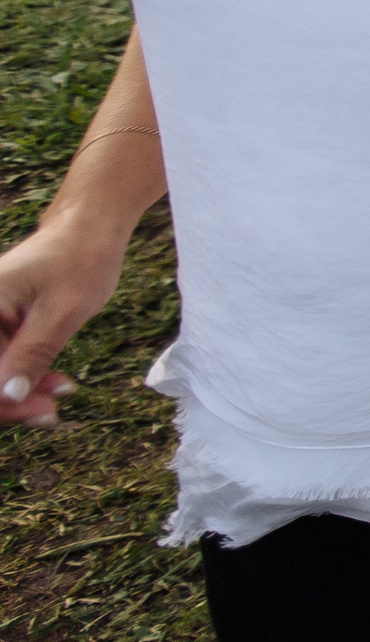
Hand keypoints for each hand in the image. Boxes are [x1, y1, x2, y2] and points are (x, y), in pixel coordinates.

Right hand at [0, 224, 128, 426]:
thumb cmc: (80, 258)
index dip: (3, 401)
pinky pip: (3, 360)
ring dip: (19, 391)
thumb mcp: (61, 312)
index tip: (39, 413)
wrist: (90, 228)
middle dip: (9, 401)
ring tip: (58, 398)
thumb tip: (8, 396)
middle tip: (49, 413)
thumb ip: (32, 354)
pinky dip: (25, 375)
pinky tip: (55, 384)